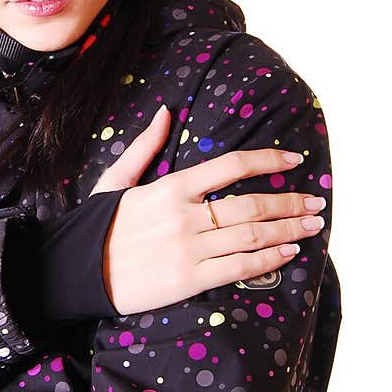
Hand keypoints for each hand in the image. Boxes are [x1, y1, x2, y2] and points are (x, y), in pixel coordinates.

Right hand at [91, 106, 326, 314]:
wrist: (74, 272)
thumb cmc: (96, 226)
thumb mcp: (115, 179)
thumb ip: (145, 146)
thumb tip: (166, 112)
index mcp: (170, 187)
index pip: (231, 166)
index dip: (268, 162)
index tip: (294, 162)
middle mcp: (184, 216)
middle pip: (251, 205)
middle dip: (290, 203)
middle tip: (316, 204)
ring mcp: (188, 249)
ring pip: (251, 236)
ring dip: (288, 230)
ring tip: (313, 227)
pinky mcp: (188, 280)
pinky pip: (239, 268)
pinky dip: (268, 259)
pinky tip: (288, 252)